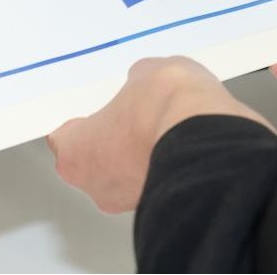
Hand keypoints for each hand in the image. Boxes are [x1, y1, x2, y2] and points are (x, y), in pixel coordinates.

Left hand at [48, 57, 273, 212]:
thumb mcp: (146, 72)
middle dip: (114, 140)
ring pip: (129, 175)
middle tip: (134, 116)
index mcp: (76, 153)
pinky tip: (183, 142)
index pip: (65, 138)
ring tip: (164, 127)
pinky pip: (160, 181)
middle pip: (97, 160)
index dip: (81, 122)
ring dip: (143, 156)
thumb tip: (144, 82)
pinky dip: (168, 165)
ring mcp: (132, 201)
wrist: (212, 140)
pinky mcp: (165, 205)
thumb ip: (136, 82)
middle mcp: (98, 186)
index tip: (92, 109)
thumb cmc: (165, 110)